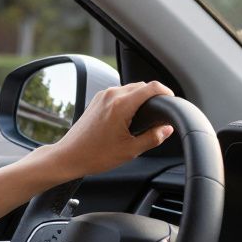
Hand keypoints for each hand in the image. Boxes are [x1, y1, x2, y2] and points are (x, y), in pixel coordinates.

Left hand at [41, 81, 175, 178]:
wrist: (69, 156)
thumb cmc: (95, 155)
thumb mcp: (130, 150)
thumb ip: (153, 138)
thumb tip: (167, 129)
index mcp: (121, 105)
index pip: (151, 87)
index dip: (166, 92)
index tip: (172, 101)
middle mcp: (112, 95)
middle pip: (142, 86)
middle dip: (154, 96)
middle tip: (160, 113)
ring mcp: (103, 96)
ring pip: (130, 88)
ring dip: (141, 98)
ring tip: (146, 116)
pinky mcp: (97, 100)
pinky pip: (119, 93)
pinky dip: (129, 100)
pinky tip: (130, 117)